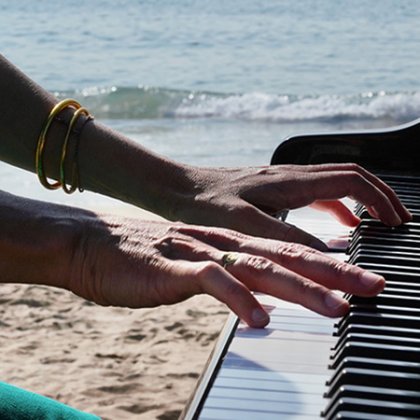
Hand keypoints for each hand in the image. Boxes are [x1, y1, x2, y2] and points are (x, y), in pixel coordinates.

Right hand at [69, 216, 384, 327]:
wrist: (94, 243)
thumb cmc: (145, 259)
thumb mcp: (196, 267)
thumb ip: (230, 278)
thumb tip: (259, 298)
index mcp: (229, 244)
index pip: (288, 252)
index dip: (327, 266)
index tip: (361, 282)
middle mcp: (222, 244)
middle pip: (286, 257)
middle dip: (333, 273)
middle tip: (372, 287)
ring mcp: (198, 253)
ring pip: (258, 268)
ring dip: (299, 289)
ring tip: (336, 307)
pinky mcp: (172, 268)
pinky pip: (210, 282)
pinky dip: (238, 300)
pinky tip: (259, 321)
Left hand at [174, 163, 410, 247]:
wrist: (180, 189)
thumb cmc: (205, 205)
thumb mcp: (246, 224)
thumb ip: (284, 238)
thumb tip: (324, 256)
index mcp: (291, 182)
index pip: (352, 181)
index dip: (380, 199)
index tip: (396, 222)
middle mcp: (292, 175)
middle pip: (351, 176)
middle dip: (380, 196)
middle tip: (396, 222)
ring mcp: (284, 179)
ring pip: (335, 182)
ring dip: (361, 200)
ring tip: (375, 225)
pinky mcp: (274, 187)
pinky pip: (317, 191)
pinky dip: (337, 205)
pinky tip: (338, 223)